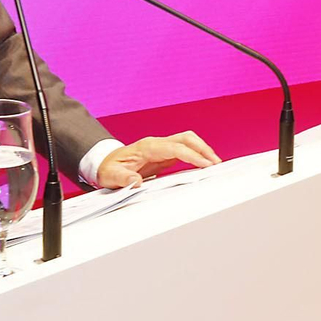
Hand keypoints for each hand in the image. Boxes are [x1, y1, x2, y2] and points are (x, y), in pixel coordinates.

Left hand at [95, 131, 219, 187]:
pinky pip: (184, 149)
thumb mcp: (110, 175)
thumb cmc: (108, 168)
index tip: (205, 164)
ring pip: (187, 141)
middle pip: (186, 138)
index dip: (191, 155)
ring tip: (214, 163)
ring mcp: (161, 147)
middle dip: (203, 149)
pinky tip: (204, 164)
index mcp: (146, 147)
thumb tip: (136, 182)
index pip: (175, 148)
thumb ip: (122, 178)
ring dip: (202, 149)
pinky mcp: (164, 154)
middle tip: (216, 163)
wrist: (104, 163)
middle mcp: (156, 144)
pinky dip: (197, 154)